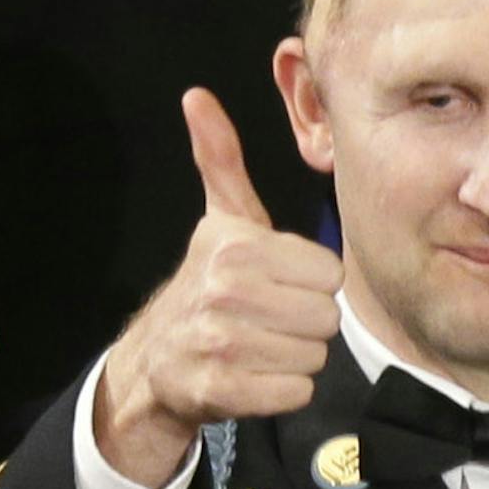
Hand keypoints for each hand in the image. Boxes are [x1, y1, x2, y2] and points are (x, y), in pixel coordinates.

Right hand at [93, 89, 341, 488]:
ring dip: (295, 357)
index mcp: (239, 247)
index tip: (279, 284)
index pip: (331, 275)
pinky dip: (283, 391)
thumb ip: (222, 160)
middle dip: (306, 323)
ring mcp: (220, 343)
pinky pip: (296, 392)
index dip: (311, 284)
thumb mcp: (222, 221)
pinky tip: (255, 375)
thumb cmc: (210, 284)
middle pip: (327, 317)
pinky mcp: (221, 389)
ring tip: (260, 345)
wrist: (157, 359)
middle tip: (271, 319)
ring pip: (315, 356)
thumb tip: (197, 96)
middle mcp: (226, 291)